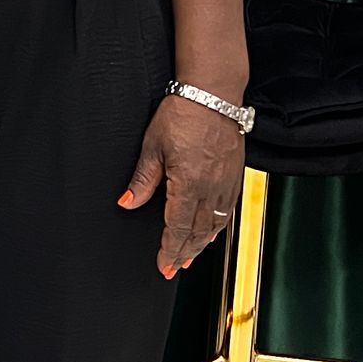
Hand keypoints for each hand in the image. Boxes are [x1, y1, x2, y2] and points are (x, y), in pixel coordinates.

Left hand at [119, 93, 244, 278]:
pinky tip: (212, 231)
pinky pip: (228, 209)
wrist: (213, 94)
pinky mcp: (235, 174)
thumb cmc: (182, 113)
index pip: (178, 226)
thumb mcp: (153, 146)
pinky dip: (218, 225)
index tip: (164, 265)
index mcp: (188, 183)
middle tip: (174, 267)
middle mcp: (211, 187)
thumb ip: (143, 179)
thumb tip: (127, 202)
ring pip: (216, 223)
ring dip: (202, 243)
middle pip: (198, 231)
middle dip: (184, 252)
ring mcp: (226, 181)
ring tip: (190, 256)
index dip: (170, 249)